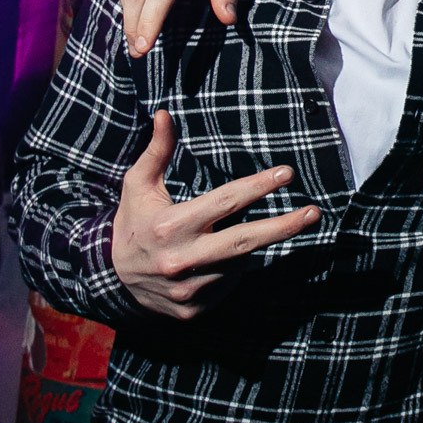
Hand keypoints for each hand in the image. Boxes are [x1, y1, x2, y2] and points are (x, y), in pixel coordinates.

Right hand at [111, 110, 318, 320]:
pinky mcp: (194, 309)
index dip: (257, 187)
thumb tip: (165, 113)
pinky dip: (231, 269)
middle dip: (284, 227)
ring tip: (237, 232)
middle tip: (313, 213)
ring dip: (248, 245)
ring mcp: (189, 288)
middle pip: (245, 241)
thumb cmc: (132, 223)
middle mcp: (181, 260)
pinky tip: (218, 259)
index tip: (286, 174)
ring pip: (239, 263)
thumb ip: (157, 151)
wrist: (108, 279)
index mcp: (170, 226)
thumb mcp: (138, 185)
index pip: (224, 203)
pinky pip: (228, 284)